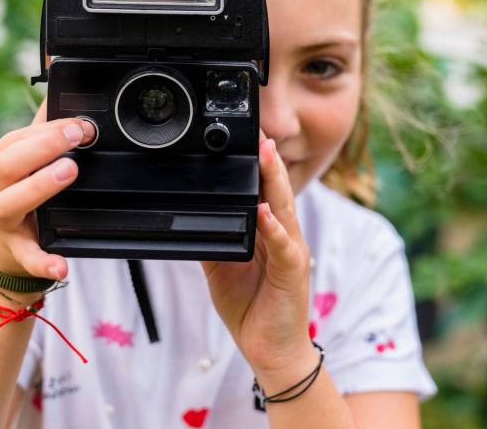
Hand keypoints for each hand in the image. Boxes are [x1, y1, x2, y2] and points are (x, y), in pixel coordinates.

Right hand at [0, 99, 95, 282]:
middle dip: (42, 146)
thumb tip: (59, 90)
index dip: (52, 128)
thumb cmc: (17, 191)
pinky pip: (29, 257)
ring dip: (40, 186)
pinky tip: (61, 264)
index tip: (83, 122)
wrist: (1, 247)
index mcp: (3, 158)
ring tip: (69, 171)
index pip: (21, 137)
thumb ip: (43, 127)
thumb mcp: (26, 156)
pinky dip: (43, 261)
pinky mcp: (16, 251)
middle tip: (77, 135)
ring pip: (12, 202)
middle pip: (9, 163)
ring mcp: (4, 219)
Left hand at [201, 133, 313, 374]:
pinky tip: (265, 213)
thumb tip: (194, 218)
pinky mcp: (292, 274)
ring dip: (275, 183)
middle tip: (260, 135)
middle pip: (278, 192)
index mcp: (270, 234)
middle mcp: (285, 237)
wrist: (270, 350)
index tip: (250, 140)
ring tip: (266, 157)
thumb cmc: (251, 308)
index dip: (259, 167)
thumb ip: (215, 241)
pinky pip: (284, 247)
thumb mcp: (222, 269)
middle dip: (269, 163)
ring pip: (285, 210)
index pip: (266, 192)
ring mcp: (291, 254)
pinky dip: (274, 229)